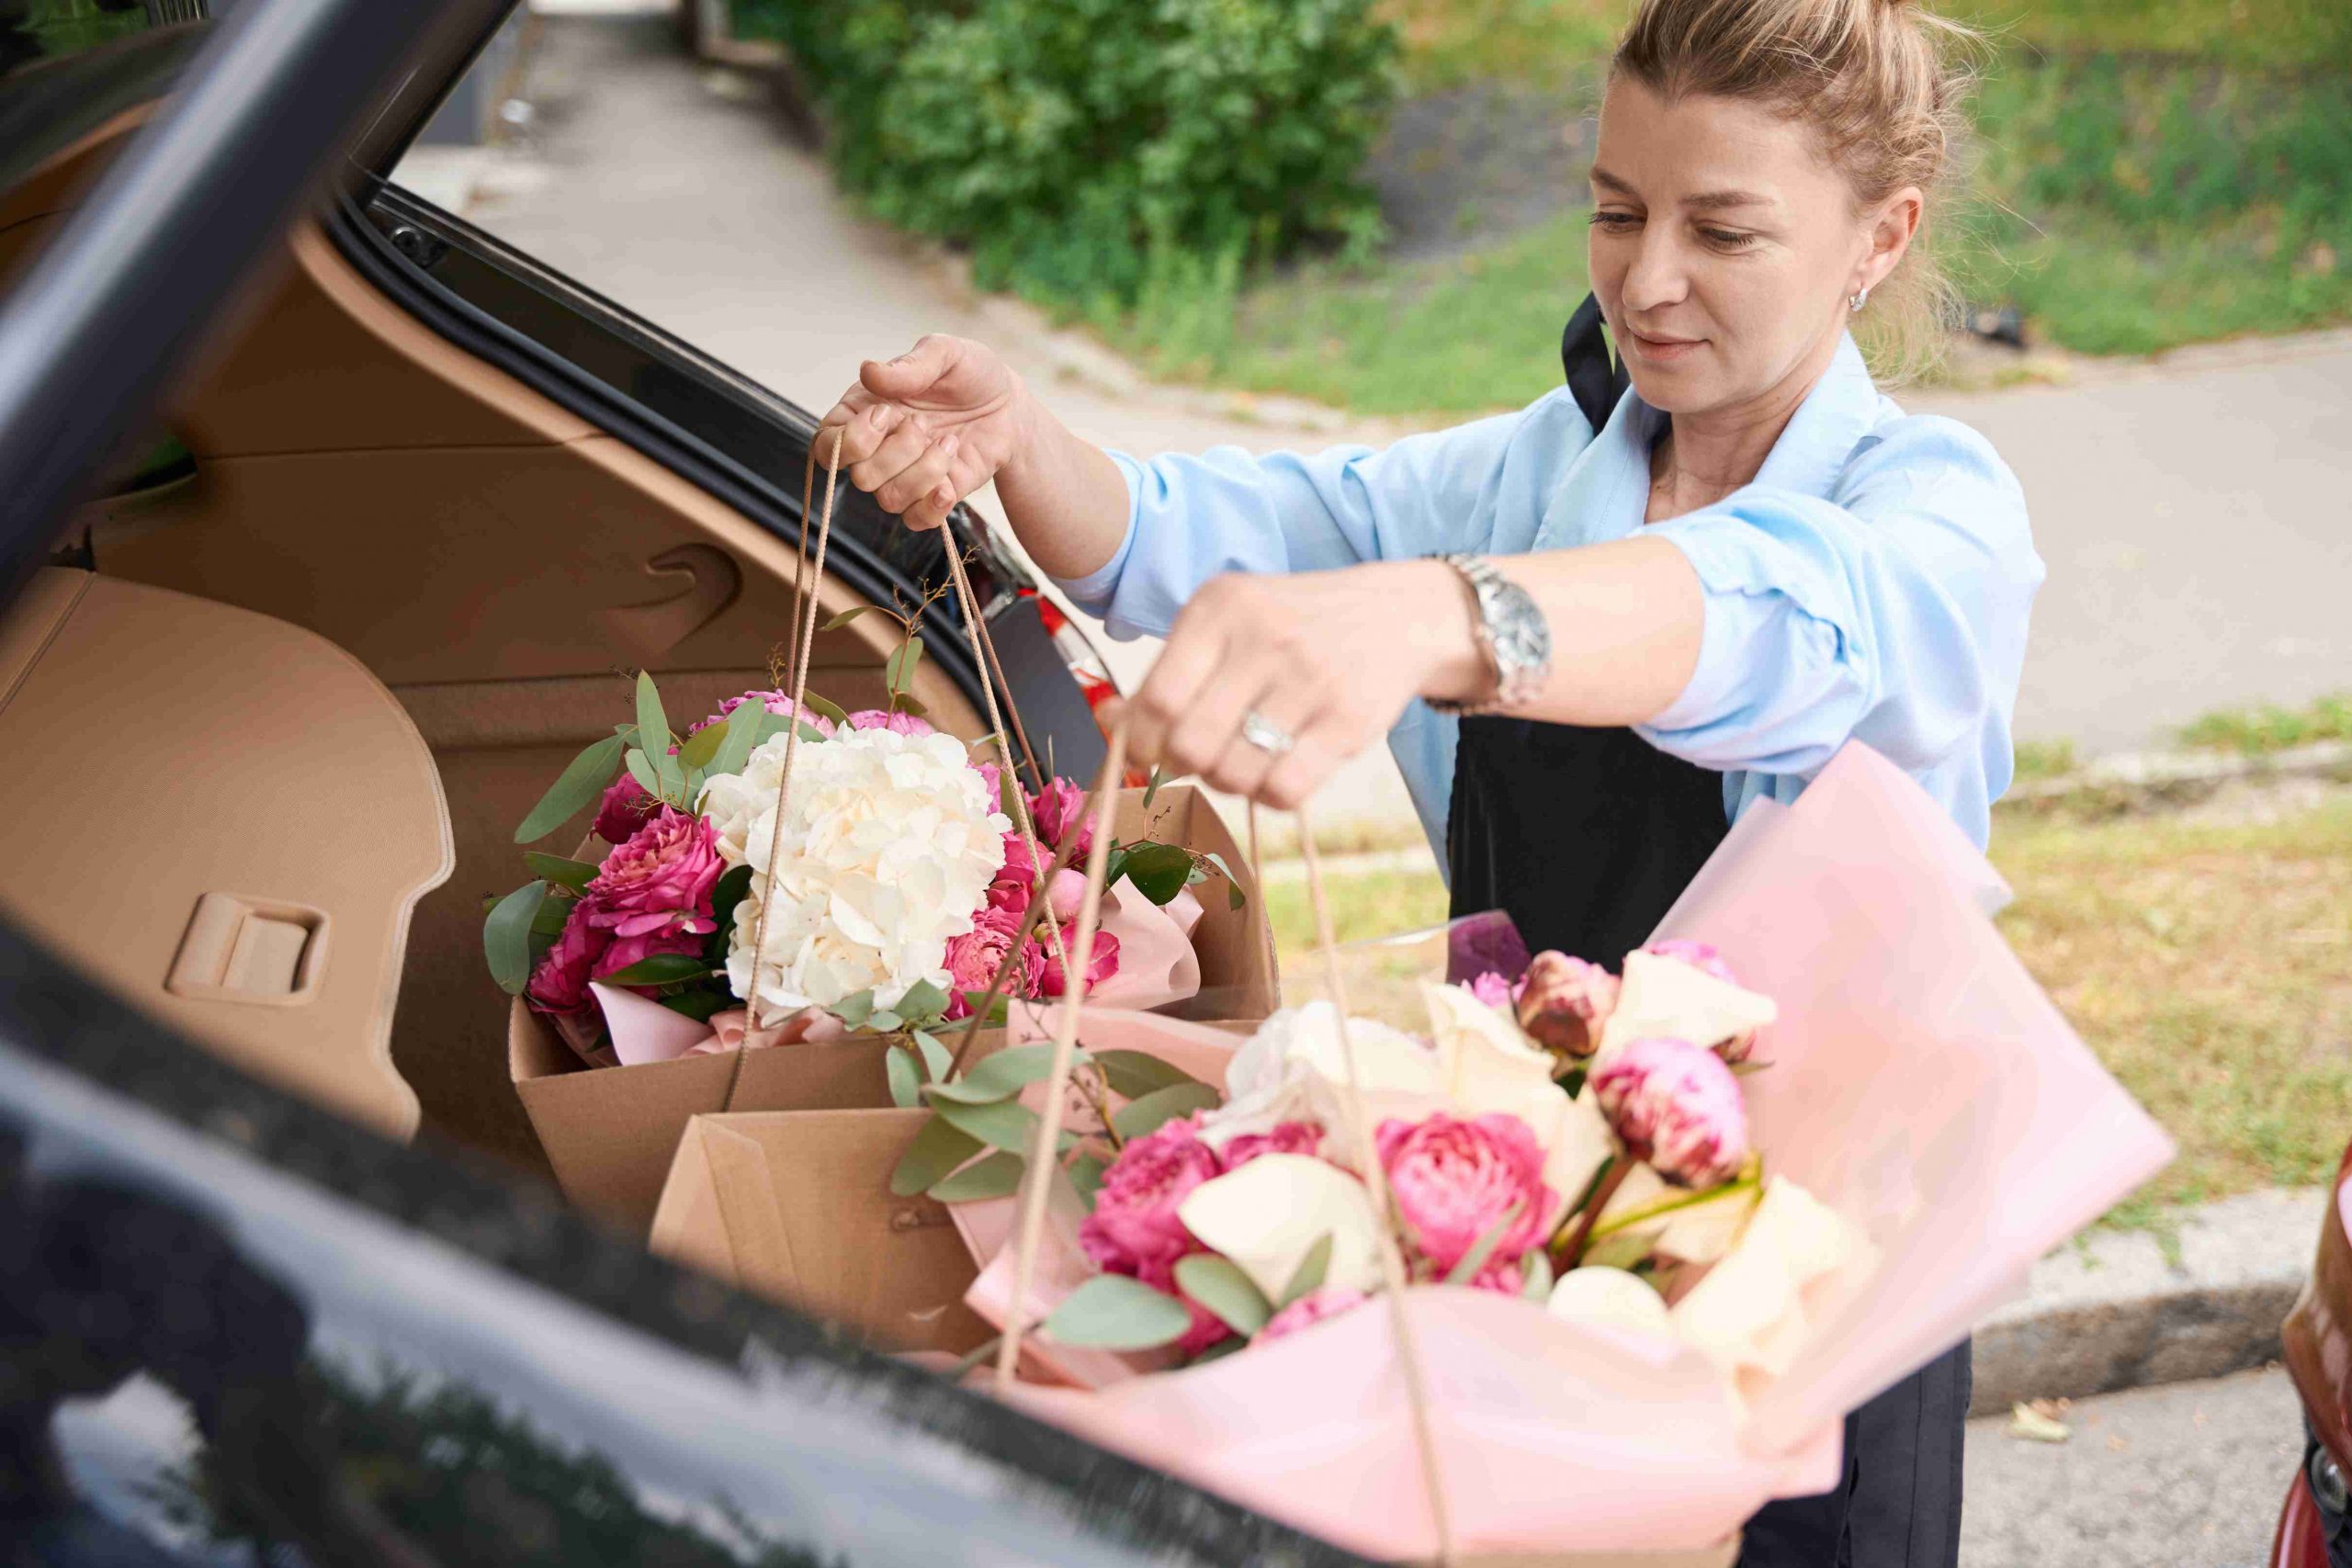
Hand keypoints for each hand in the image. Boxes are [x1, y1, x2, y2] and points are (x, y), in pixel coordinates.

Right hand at [815, 335, 1031, 531]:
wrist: (1008, 404)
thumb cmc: (968, 373)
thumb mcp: (945, 353)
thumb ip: (909, 366)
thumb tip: (868, 371)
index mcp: (862, 412)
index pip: (826, 446)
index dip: (851, 440)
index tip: (887, 413)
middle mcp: (876, 450)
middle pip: (861, 477)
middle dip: (898, 451)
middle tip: (924, 422)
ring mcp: (903, 476)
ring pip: (889, 499)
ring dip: (924, 472)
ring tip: (950, 442)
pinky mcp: (931, 497)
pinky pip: (916, 521)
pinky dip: (932, 506)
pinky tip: (950, 483)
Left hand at [1105, 562, 1487, 809]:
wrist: (1396, 615)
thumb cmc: (1291, 628)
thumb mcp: (1227, 626)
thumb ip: (1168, 673)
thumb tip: (1107, 720)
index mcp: (1220, 607)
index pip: (1156, 698)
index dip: (1142, 742)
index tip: (1152, 752)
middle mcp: (1263, 636)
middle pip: (1190, 744)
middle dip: (1188, 765)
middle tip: (1205, 757)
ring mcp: (1309, 677)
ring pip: (1234, 773)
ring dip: (1230, 782)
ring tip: (1246, 759)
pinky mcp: (1349, 719)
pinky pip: (1284, 789)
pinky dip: (1271, 795)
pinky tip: (1279, 771)